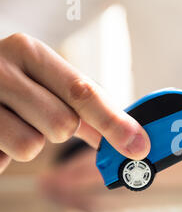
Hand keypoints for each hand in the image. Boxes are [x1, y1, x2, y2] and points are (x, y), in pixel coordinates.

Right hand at [0, 33, 149, 172]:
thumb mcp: (48, 83)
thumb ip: (87, 107)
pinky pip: (1, 159)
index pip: (82, 92)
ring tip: (12, 122)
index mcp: (31, 52)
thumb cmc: (16, 84)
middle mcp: (1, 68)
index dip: (114, 123)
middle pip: (61, 124)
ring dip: (28, 142)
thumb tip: (130, 139)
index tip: (139, 147)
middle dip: (60, 130)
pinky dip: (3, 153)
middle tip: (39, 115)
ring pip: (30, 147)